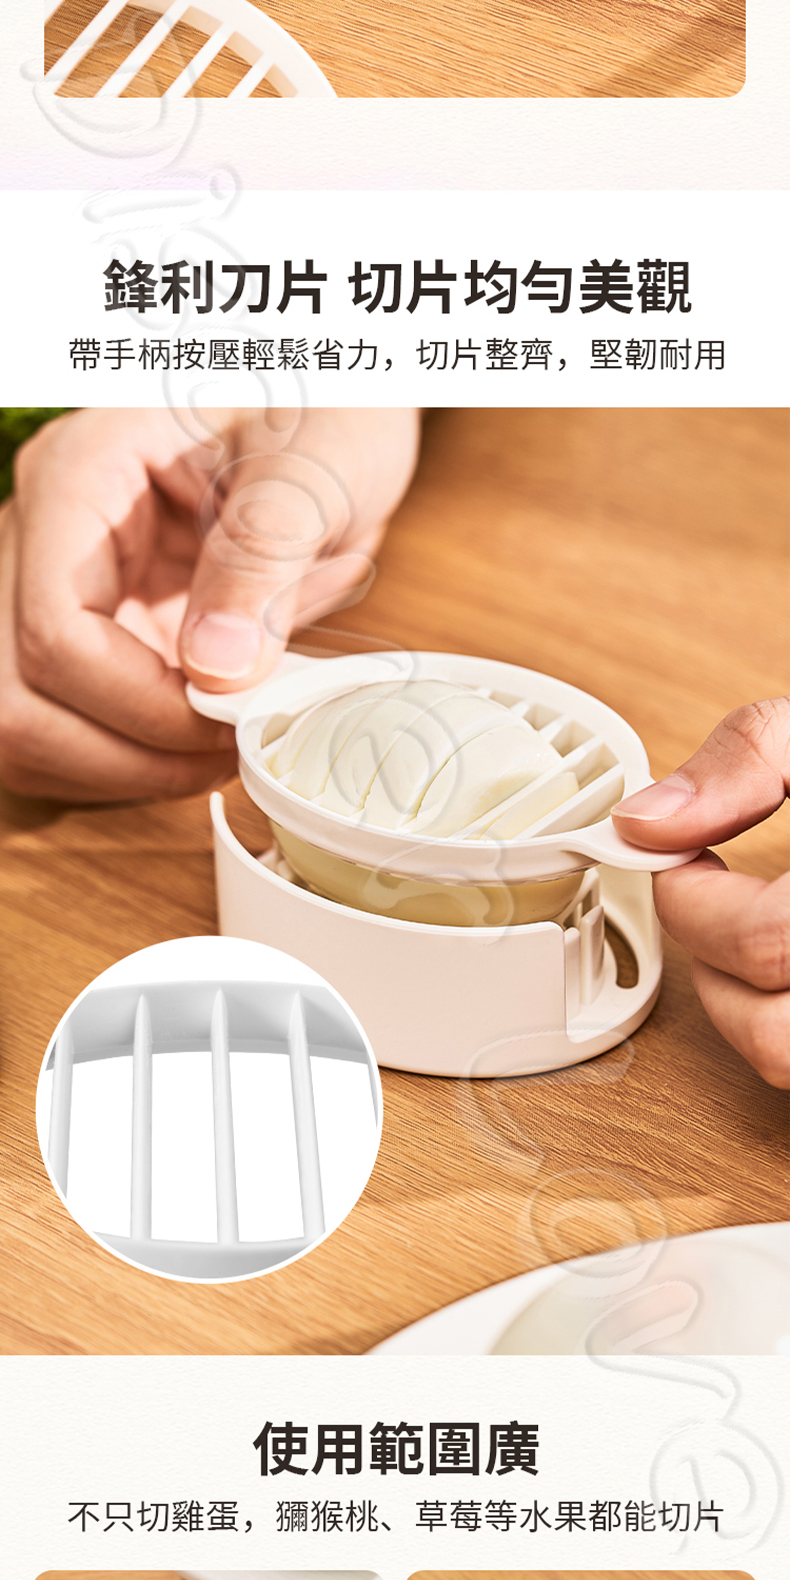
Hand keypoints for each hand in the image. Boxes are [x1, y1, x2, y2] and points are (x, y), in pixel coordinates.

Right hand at [0, 406, 419, 801]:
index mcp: (81, 477)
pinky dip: (127, 760)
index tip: (233, 721)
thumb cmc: (325, 405)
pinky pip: (66, 727)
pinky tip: (198, 739)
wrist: (333, 402)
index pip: (55, 630)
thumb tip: (217, 670)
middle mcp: (44, 534)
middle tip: (229, 750)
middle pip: (13, 697)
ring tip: (222, 744)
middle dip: (123, 755)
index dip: (143, 706)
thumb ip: (265, 559)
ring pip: (25, 727)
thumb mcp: (316, 464)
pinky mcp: (88, 631)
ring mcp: (55, 587)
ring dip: (120, 768)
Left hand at [612, 699, 789, 1086]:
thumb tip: (652, 820)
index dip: (692, 900)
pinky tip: (788, 961)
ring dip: (745, 1005)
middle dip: (712, 962)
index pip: (764, 941)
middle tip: (711, 900)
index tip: (678, 861)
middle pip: (772, 1032)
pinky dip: (788, 1019)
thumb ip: (748, 758)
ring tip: (751, 933)